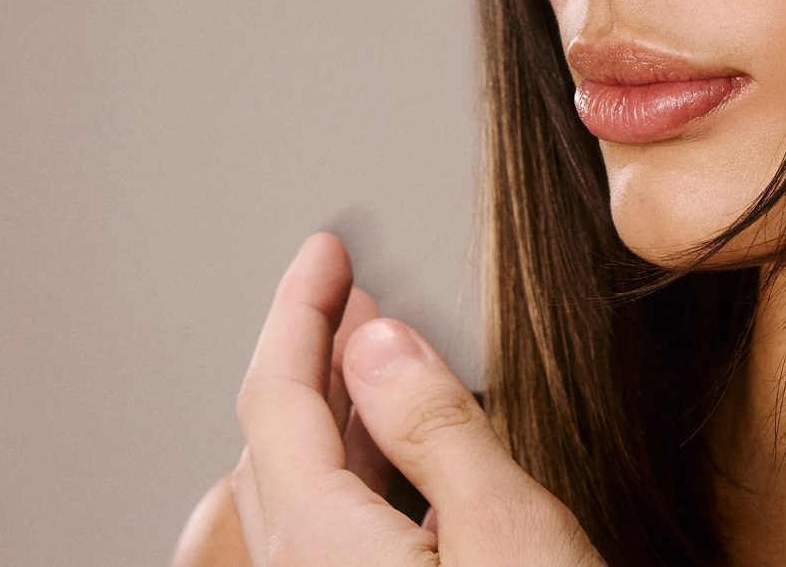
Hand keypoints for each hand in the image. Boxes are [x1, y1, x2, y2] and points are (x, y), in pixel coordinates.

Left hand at [217, 233, 601, 565]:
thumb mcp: (509, 531)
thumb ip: (438, 432)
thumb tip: (379, 344)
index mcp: (323, 552)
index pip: (276, 403)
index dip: (298, 310)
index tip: (325, 250)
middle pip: (278, 449)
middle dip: (312, 354)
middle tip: (343, 289)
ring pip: (306, 498)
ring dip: (339, 416)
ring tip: (373, 359)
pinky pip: (336, 541)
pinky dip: (360, 474)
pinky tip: (410, 464)